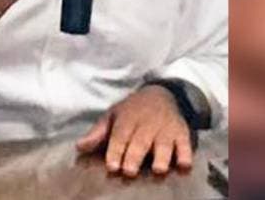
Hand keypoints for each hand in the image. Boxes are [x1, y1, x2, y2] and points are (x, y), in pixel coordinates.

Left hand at [76, 85, 193, 177]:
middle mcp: (147, 124)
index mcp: (127, 119)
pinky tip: (183, 164)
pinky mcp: (182, 133)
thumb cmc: (132, 110)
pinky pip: (186, 144)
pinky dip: (186, 154)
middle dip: (135, 156)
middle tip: (130, 171)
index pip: (120, 136)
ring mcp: (165, 129)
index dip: (116, 151)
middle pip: (141, 141)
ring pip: (164, 144)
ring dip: (162, 156)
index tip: (112, 166)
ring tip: (158, 169)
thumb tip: (79, 147)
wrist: (162, 93)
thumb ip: (98, 133)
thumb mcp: (113, 115)